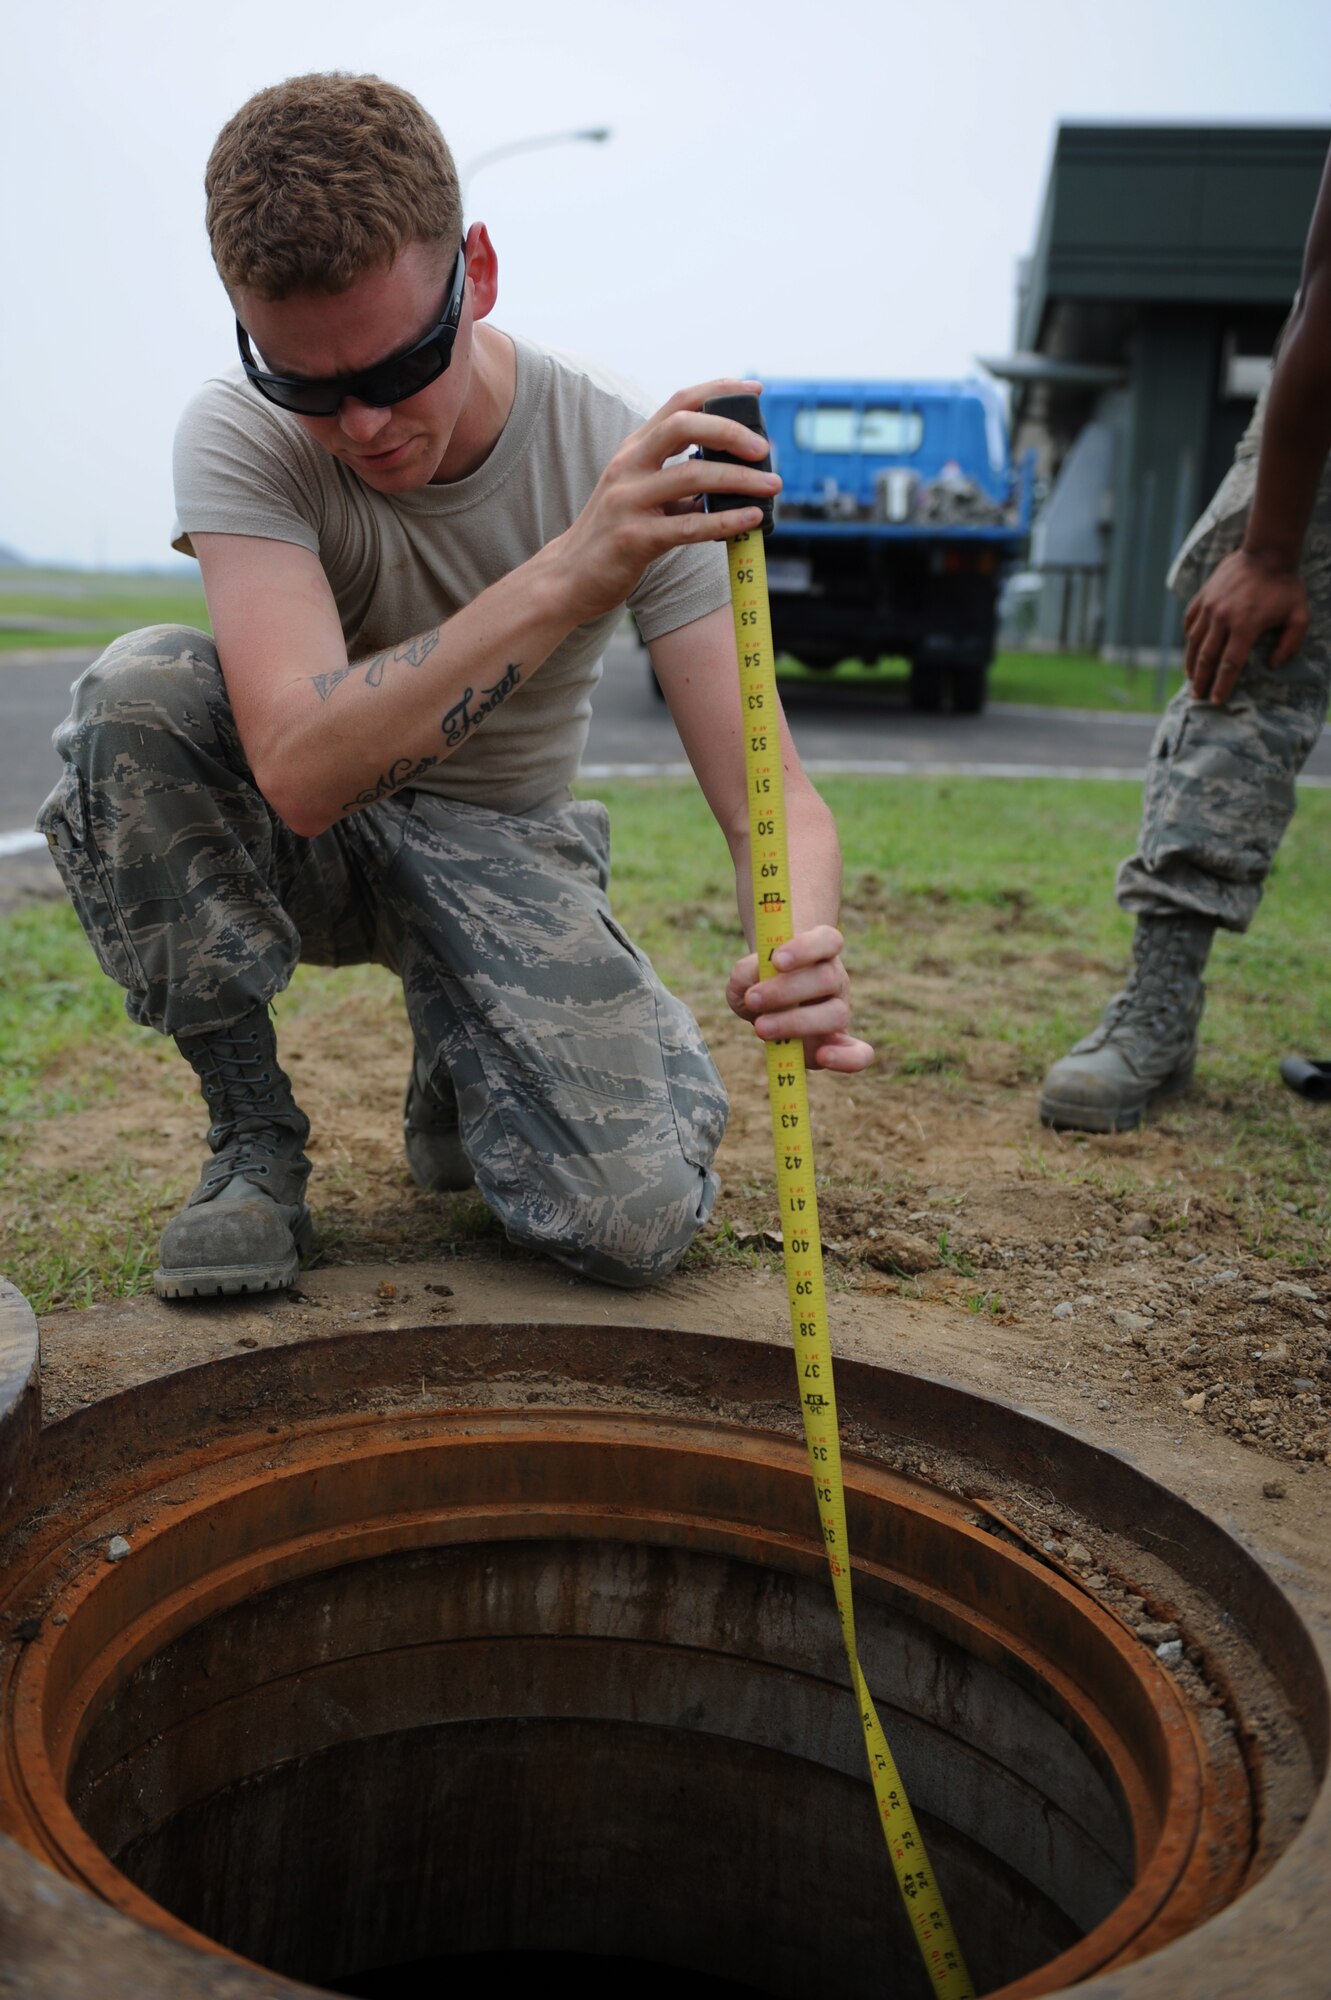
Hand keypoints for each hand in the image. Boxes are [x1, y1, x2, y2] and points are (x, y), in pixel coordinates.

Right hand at [549, 380, 781, 624]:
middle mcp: (628, 466)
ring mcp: (629, 501)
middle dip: (730, 431)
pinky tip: (752, 520)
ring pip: (693, 475)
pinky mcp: (634, 538)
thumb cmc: (613, 534)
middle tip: (763, 448)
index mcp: (634, 450)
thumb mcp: (640, 493)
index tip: (754, 391)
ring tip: (771, 486)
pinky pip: (690, 526)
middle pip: (683, 426)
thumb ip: (677, 480)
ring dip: (740, 479)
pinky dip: (727, 521)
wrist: (569, 577)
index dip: (718, 390)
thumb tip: (732, 476)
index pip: (678, 404)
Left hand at [726, 926, 874, 1072]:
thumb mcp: (744, 976)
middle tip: (753, 1000)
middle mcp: (834, 978)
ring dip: (795, 1022)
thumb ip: (744, 974)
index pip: (828, 940)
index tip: (776, 961)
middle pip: (827, 977)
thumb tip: (755, 980)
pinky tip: (822, 1057)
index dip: (806, 949)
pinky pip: (860, 1053)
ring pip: (836, 1013)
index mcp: (819, 951)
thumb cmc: (759, 984)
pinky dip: (848, 1058)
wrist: (769, 1004)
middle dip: (786, 991)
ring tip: (761, 1028)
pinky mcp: (837, 1042)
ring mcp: (839, 1010)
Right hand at [1183, 549, 1307, 703]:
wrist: (1266, 552)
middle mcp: (1222, 618)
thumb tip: (1272, 665)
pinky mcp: (1203, 596)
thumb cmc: (1285, 585)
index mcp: (1245, 625)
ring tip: (1191, 678)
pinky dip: (1189, 637)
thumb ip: (1290, 644)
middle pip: (1206, 657)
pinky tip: (1191, 648)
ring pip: (1193, 641)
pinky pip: (1190, 621)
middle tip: (1197, 696)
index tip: (1217, 700)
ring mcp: (1209, 606)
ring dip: (1191, 663)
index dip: (1222, 685)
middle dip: (1201, 680)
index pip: (1229, 664)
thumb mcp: (1299, 615)